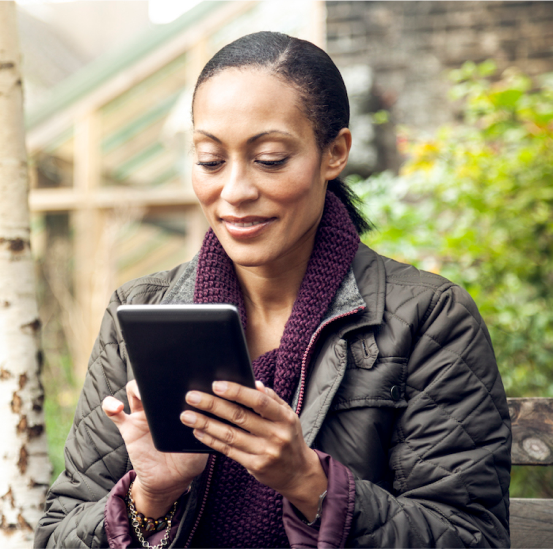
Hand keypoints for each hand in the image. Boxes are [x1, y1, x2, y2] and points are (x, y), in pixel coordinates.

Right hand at [102, 380, 208, 516]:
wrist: (171, 481)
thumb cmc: (190, 459)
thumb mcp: (201, 440)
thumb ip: (201, 426)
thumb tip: (199, 412)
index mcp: (177, 405)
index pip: (174, 382)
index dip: (176, 375)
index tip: (180, 374)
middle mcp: (160, 407)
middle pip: (153, 381)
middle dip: (155, 377)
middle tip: (161, 383)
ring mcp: (143, 416)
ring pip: (134, 391)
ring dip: (135, 387)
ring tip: (141, 395)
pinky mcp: (129, 429)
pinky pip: (114, 414)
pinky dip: (111, 406)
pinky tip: (116, 407)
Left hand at [180, 380, 326, 520]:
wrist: (298, 473)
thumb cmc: (289, 437)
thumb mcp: (288, 416)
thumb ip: (271, 399)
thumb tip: (254, 383)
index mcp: (284, 417)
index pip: (258, 401)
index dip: (237, 392)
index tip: (216, 385)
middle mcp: (276, 434)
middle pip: (239, 416)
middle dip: (213, 405)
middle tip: (192, 396)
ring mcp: (265, 452)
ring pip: (230, 435)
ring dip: (205, 423)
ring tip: (187, 415)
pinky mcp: (255, 466)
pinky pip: (228, 451)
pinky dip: (211, 440)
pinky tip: (198, 432)